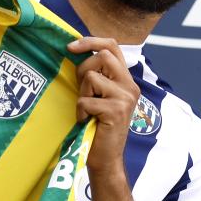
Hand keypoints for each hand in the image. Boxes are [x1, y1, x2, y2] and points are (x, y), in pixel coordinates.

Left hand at [67, 36, 139, 176]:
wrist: (106, 160)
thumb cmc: (97, 126)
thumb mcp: (100, 95)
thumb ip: (97, 75)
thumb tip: (75, 50)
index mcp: (126, 79)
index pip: (112, 46)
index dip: (91, 40)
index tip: (71, 46)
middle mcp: (130, 86)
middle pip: (102, 56)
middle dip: (83, 69)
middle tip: (82, 91)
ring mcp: (125, 98)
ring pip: (92, 77)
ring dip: (82, 94)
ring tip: (88, 110)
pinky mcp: (116, 111)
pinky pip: (86, 100)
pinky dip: (80, 111)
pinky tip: (87, 121)